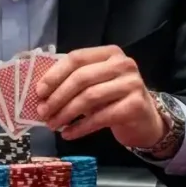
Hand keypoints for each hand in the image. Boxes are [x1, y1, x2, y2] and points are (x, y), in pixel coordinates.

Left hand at [35, 45, 164, 148]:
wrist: (146, 120)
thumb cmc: (114, 99)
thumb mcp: (96, 84)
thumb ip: (74, 82)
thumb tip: (42, 94)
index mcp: (110, 53)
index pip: (77, 58)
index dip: (55, 75)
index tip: (39, 92)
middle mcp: (123, 64)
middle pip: (81, 78)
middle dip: (58, 97)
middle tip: (43, 112)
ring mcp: (131, 84)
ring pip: (89, 97)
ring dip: (66, 113)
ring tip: (52, 125)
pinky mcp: (135, 106)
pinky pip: (100, 117)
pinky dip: (80, 127)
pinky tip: (68, 133)